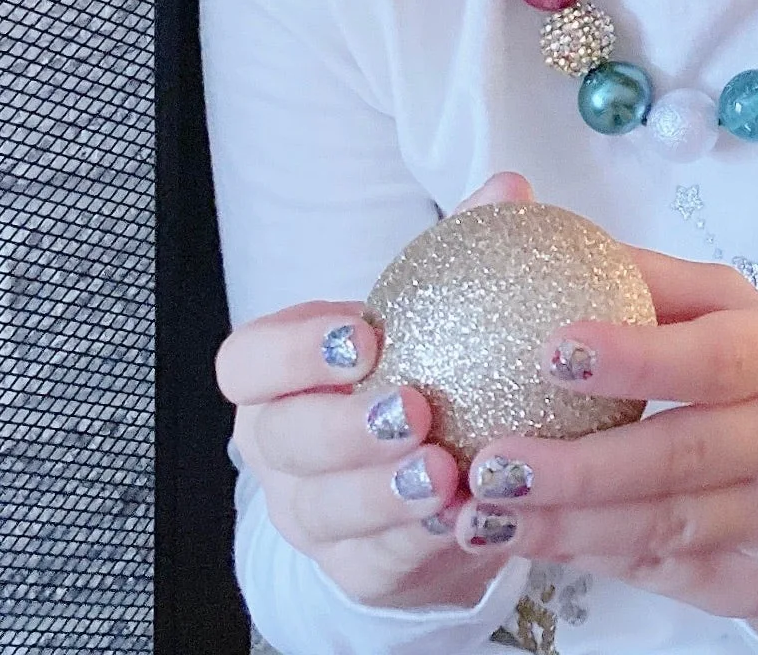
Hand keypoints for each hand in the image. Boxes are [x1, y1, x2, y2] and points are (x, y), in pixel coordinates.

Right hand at [215, 172, 535, 608]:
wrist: (434, 481)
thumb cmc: (422, 373)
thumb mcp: (433, 313)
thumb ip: (464, 248)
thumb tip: (510, 188)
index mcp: (280, 380)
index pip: (248, 362)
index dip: (292, 352)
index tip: (364, 334)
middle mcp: (280, 450)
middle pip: (282, 442)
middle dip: (342, 428)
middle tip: (415, 409)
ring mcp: (310, 515)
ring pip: (326, 511)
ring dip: (385, 493)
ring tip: (446, 472)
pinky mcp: (354, 570)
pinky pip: (377, 563)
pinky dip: (421, 543)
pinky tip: (467, 518)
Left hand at [456, 247, 757, 628]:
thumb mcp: (733, 310)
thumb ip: (655, 283)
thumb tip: (555, 242)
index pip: (711, 357)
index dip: (634, 358)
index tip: (549, 350)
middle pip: (681, 455)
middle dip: (577, 467)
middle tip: (490, 464)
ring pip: (662, 526)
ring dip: (563, 525)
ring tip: (482, 514)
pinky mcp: (757, 581)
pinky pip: (661, 571)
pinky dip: (588, 556)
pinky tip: (531, 540)